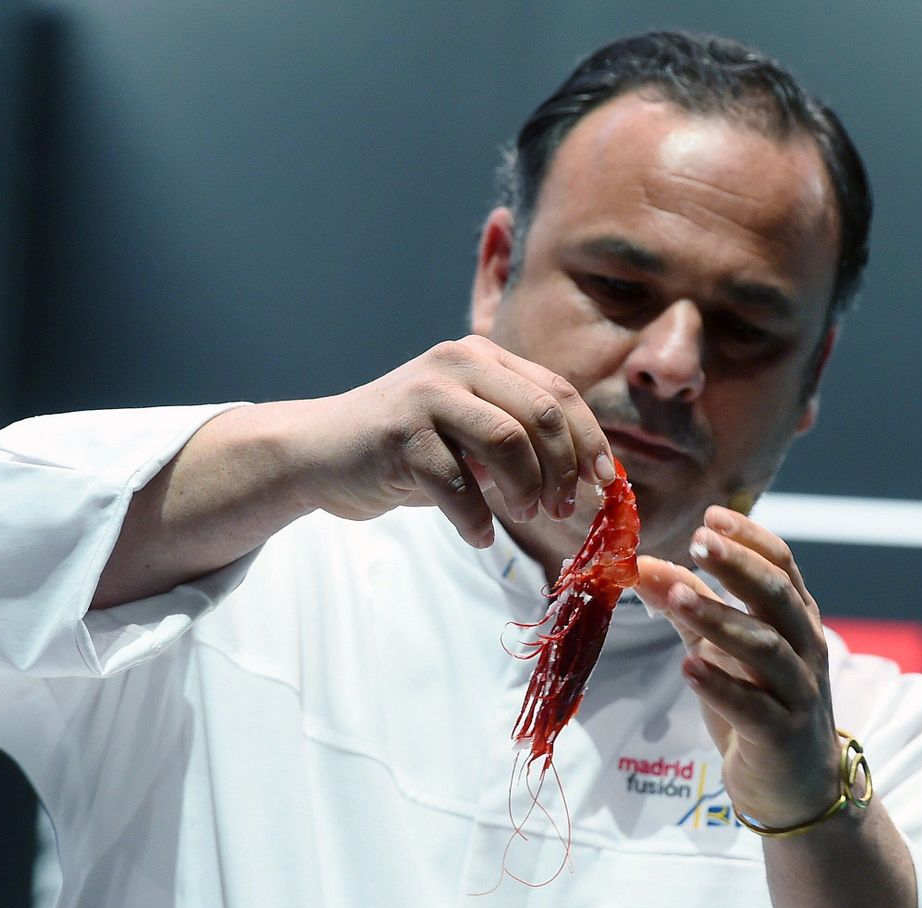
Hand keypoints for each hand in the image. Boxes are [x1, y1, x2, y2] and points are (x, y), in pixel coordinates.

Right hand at [296, 336, 616, 546]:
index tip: (603, 484)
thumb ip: (516, 442)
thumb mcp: (466, 434)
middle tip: (562, 510)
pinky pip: (456, 482)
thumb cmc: (403, 450)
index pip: (558, 392)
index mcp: (482, 358)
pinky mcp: (399, 434)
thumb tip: (582, 483)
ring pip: (507, 440)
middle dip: (563, 469)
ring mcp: (427, 395)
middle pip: (541, 413)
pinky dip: (476, 517)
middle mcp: (458, 363)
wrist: (318, 452)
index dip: (589, 440)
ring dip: (526, 489)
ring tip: (524, 518)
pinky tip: (479, 536)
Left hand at [636, 506, 840, 827]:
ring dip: (721, 620)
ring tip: (679, 599)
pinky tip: (688, 668)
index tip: (712, 517)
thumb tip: (641, 565)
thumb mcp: (721, 649)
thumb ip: (687, 606)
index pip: (783, 566)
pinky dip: (721, 686)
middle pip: (778, 598)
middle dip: (740, 567)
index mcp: (795, 621)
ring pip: (765, 649)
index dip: (750, 539)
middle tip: (699, 541)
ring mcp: (798, 693)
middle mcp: (805, 650)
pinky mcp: (782, 735)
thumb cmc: (759, 705)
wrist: (797, 788)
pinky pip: (754, 707)